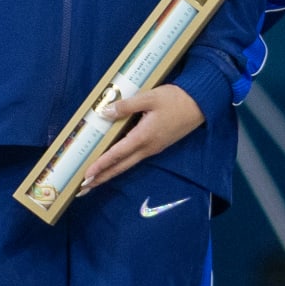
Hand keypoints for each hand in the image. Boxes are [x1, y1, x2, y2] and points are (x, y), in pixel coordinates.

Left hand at [82, 84, 204, 190]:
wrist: (201, 104)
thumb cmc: (174, 99)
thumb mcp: (149, 97)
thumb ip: (126, 106)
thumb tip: (104, 113)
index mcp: (144, 137)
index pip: (117, 154)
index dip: (100, 165)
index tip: (87, 175)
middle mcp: (148, 148)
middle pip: (120, 167)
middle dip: (101, 178)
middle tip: (83, 188)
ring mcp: (153, 148)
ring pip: (127, 164)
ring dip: (110, 173)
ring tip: (94, 180)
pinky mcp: (156, 145)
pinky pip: (134, 158)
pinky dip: (120, 164)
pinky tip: (113, 164)